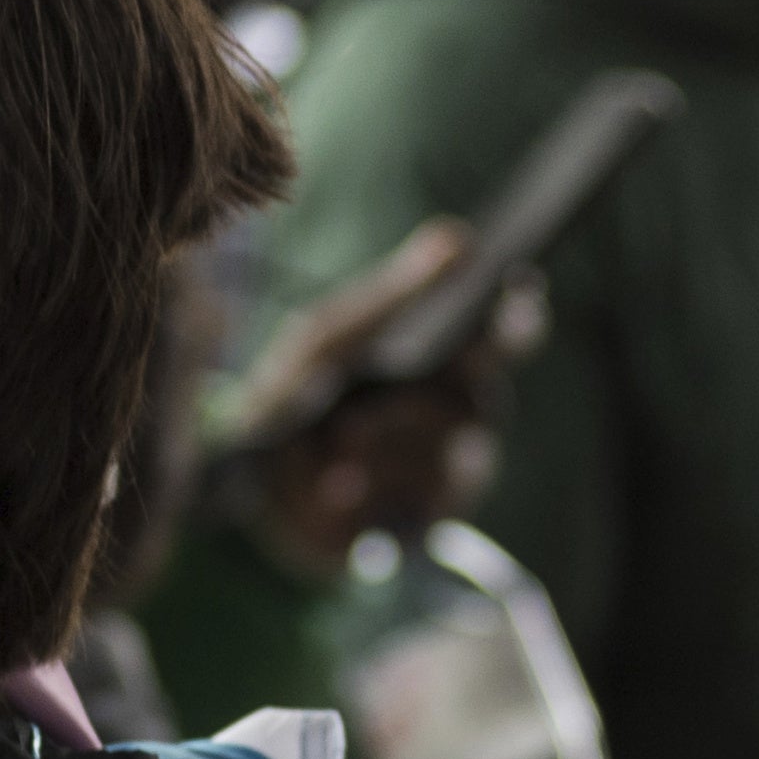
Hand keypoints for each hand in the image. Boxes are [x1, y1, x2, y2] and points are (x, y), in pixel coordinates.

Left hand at [228, 218, 547, 577]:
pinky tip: (338, 491)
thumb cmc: (292, 396)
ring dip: (380, 452)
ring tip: (330, 450)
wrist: (240, 485)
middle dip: (411, 410)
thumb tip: (460, 239)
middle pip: (480, 404)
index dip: (518, 324)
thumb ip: (392, 297)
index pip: (505, 338)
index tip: (515, 305)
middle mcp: (458, 414)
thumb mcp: (326, 339)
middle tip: (353, 420)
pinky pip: (425, 505)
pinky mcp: (427, 520)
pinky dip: (374, 493)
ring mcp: (448, 470)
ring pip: (450, 456)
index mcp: (444, 359)